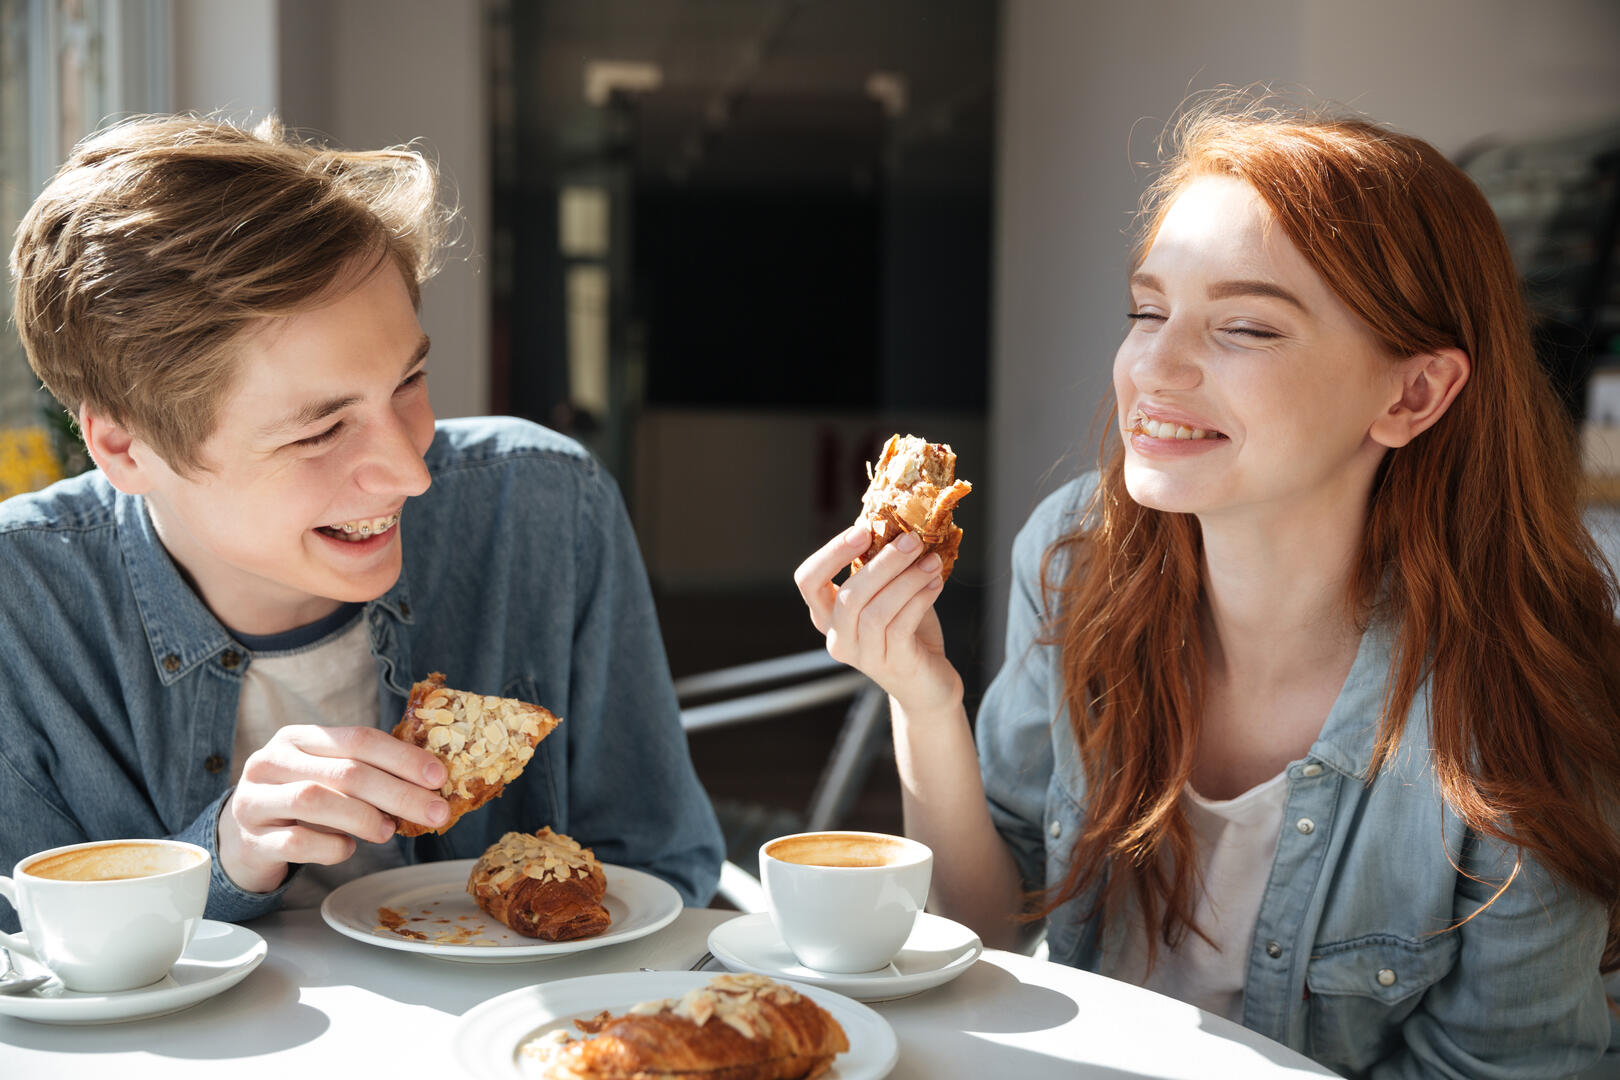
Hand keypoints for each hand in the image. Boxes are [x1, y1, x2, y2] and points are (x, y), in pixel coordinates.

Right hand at [218, 725, 449, 893]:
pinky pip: (297, 842)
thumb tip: (429, 787)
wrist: (243, 837)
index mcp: (299, 738)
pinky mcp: (252, 840)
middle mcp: (272, 762)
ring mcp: (256, 800)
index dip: (402, 757)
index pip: (359, 739)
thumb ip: (366, 773)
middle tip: (435, 812)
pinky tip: (348, 848)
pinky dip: (331, 847)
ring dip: (364, 817)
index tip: (438, 777)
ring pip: (315, 800)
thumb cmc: (298, 800)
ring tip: (389, 831)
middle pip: (345, 771)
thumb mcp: (326, 775)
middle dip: (398, 793)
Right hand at [794, 523, 963, 715]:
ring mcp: (862, 655)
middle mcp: (838, 637)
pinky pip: (900, 626)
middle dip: (882, 563)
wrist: (927, 682)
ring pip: (876, 611)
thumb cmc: (906, 630)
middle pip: (848, 595)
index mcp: (827, 614)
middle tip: (912, 540)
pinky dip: (919, 599)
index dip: (831, 553)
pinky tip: (936, 583)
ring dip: (907, 580)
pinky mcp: (891, 664)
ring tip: (931, 561)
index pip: (808, 580)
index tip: (862, 530)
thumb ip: (882, 567)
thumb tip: (897, 520)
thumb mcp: (888, 594)